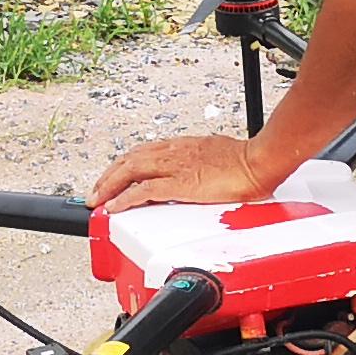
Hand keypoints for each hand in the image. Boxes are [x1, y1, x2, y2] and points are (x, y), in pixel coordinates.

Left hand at [90, 133, 270, 212]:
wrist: (259, 161)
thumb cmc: (246, 160)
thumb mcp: (217, 156)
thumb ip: (203, 164)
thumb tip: (201, 173)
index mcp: (182, 146)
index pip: (143, 152)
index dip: (124, 165)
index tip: (114, 176)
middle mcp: (173, 153)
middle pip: (129, 159)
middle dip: (108, 176)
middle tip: (96, 192)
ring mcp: (175, 167)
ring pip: (130, 171)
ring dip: (109, 186)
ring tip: (98, 200)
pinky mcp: (180, 184)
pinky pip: (143, 191)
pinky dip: (125, 199)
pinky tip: (114, 208)